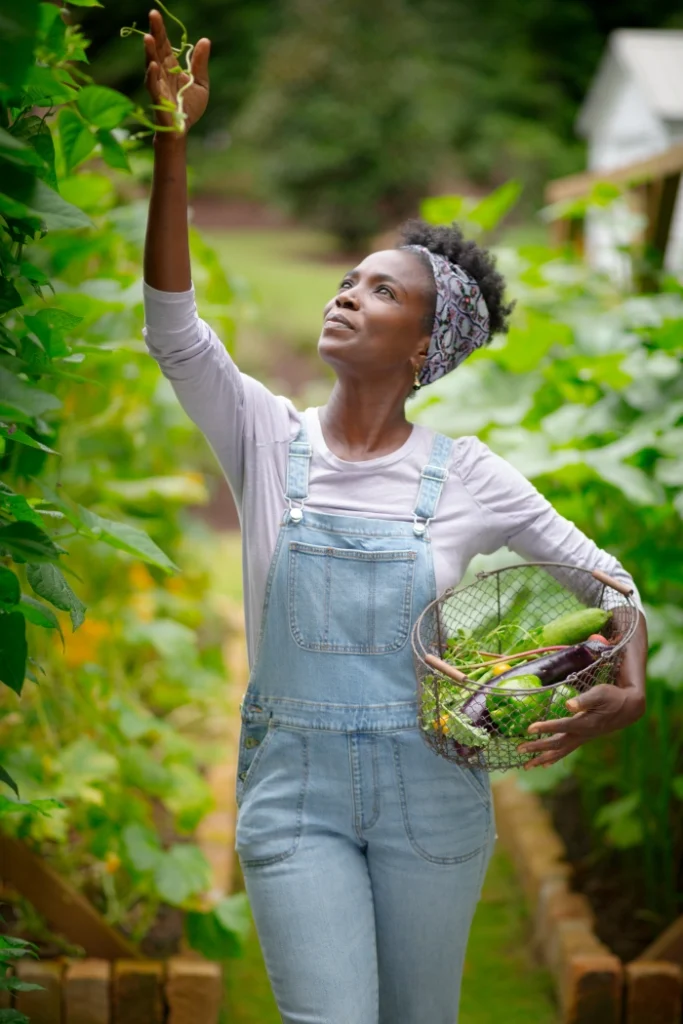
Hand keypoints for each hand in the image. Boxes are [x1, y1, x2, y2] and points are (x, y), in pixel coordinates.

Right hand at [143, 9, 209, 131]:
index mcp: (171, 67)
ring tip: (148, 38)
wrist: (183, 129)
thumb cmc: (189, 107)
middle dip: (154, 33)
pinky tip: (153, 66)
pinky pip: (153, 86)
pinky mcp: (158, 100)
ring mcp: (158, 86)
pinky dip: (152, 76)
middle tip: (152, 15)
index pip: (164, 45)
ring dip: (149, 53)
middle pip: (157, 50)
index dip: (160, 30)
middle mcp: (162, 73)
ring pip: (151, 66)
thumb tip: (205, 40)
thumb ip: (200, 63)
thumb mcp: (200, 82)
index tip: (155, 13)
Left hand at [517, 682, 645, 768]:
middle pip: (556, 744)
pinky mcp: (582, 739)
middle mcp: (582, 734)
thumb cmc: (613, 697)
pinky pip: (566, 751)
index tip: (528, 728)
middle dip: (537, 747)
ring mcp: (582, 739)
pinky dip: (554, 758)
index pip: (561, 726)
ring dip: (542, 758)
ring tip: (526, 766)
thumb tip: (568, 704)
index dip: (545, 728)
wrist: (628, 709)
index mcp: (585, 723)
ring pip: (560, 752)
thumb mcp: (600, 693)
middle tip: (519, 749)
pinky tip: (544, 763)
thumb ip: (584, 700)